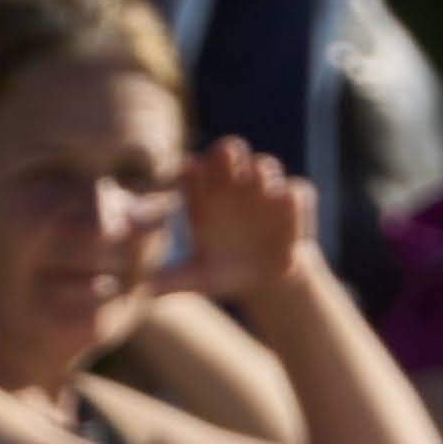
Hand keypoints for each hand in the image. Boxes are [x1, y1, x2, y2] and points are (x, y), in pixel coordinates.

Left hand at [174, 137, 317, 305]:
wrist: (266, 281)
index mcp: (205, 196)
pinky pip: (296, 192)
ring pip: (264, 167)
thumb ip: (175, 279)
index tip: (188, 170)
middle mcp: (234, 184)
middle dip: (228, 152)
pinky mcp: (293, 202)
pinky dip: (292, 195)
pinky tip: (287, 200)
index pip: (194, 171)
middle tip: (225, 155)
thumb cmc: (225, 271)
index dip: (192, 169)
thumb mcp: (200, 277)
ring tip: (258, 179)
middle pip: (229, 154)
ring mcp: (265, 189)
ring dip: (261, 170)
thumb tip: (146, 291)